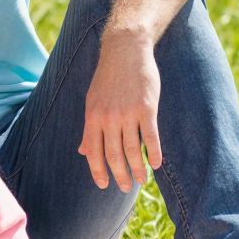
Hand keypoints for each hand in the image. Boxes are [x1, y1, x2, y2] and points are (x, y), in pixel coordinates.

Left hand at [80, 33, 161, 190]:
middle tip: (125, 188)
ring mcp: (127, 113)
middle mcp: (108, 118)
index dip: (98, 171)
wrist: (125, 51)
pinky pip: (150, 137)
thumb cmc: (108, 78)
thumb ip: (90, 128)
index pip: (93, 152)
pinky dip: (153, 153)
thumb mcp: (92, 102)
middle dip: (119, 175)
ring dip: (137, 168)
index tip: (104, 185)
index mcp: (93, 117)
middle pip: (113, 155)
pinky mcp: (146, 108)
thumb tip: (83, 151)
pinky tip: (156, 164)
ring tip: (141, 180)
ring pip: (132, 150)